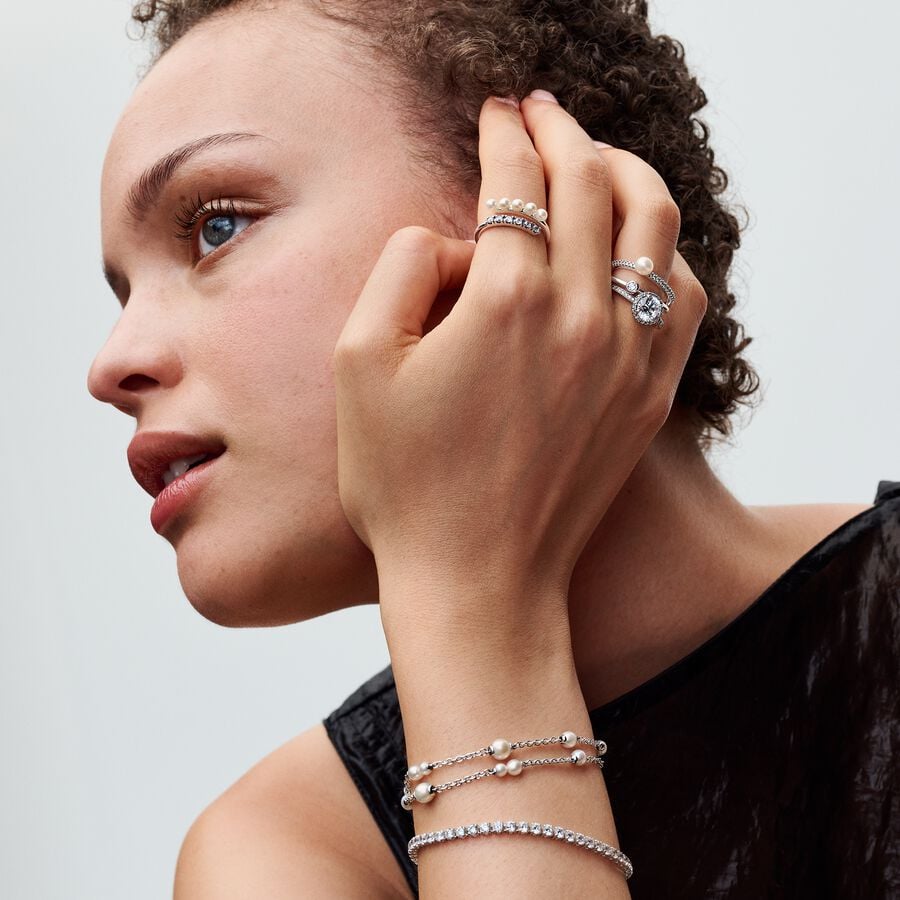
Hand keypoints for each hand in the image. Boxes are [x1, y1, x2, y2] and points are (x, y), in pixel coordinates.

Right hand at [332, 91, 706, 639]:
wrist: (477, 580)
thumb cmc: (404, 482)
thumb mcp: (359, 363)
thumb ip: (401, 267)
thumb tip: (457, 238)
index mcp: (505, 299)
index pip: (516, 178)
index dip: (502, 132)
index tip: (494, 112)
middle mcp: (581, 316)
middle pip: (591, 181)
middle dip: (562, 132)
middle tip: (539, 112)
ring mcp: (628, 356)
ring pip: (655, 223)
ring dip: (627, 173)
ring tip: (597, 160)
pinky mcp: (648, 395)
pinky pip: (682, 296)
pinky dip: (666, 251)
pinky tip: (640, 248)